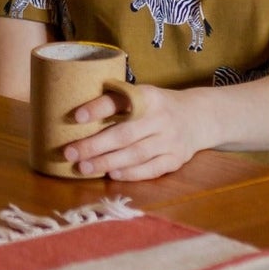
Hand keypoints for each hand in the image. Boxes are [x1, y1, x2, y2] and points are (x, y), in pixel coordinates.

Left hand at [64, 82, 209, 181]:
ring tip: (84, 167)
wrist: (198, 117)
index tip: (76, 116)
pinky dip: (131, 173)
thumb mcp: (141, 95)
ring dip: (107, 162)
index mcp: (149, 96)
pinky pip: (151, 169)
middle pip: (125, 134)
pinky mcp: (176, 159)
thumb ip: (116, 102)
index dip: (98, 108)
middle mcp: (161, 117)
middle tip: (70, 152)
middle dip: (95, 145)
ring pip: (136, 154)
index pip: (120, 100)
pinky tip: (112, 175)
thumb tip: (74, 116)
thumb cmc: (156, 107)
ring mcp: (170, 140)